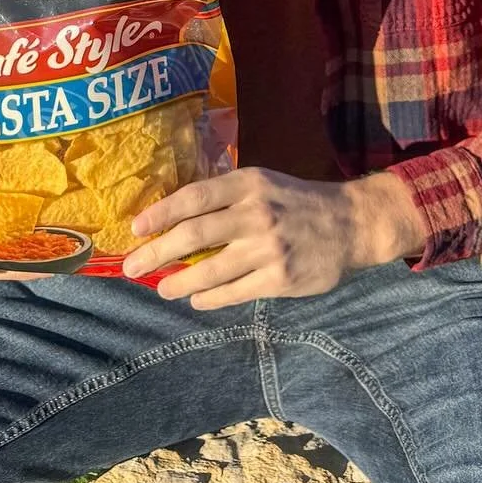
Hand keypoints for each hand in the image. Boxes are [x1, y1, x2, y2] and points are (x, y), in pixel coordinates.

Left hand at [119, 167, 426, 309]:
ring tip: (162, 289)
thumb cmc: (296, 201)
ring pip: (209, 270)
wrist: (350, 224)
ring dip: (178, 282)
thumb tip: (174, 218)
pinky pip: (233, 293)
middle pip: (193, 235)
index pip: (193, 197)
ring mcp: (267, 248)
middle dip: (156, 253)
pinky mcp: (279, 279)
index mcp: (248, 183)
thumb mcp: (262, 183)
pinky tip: (196, 299)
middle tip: (132, 268)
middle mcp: (255, 213)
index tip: (135, 229)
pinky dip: (209, 298)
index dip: (160, 214)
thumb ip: (225, 196)